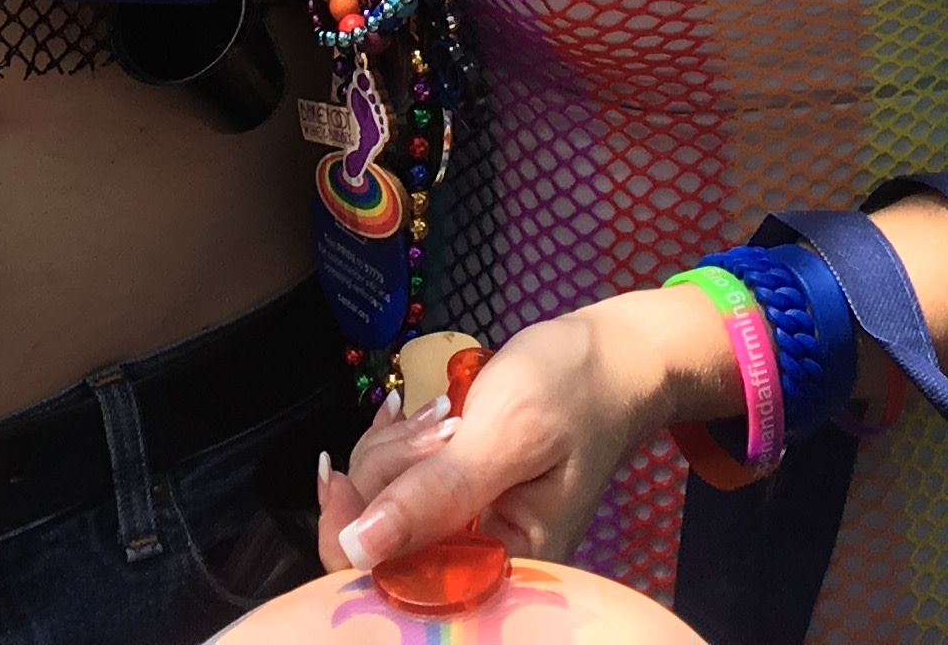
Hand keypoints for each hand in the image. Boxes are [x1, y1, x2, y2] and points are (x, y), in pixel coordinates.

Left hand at [318, 298, 704, 579]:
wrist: (611, 360)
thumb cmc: (576, 391)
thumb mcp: (509, 434)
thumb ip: (439, 493)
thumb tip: (360, 547)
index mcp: (504, 572)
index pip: (397, 588)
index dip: (352, 541)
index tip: (336, 475)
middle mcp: (479, 566)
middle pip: (379, 545)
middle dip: (385, 474)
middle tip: (433, 421)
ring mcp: (463, 533)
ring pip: (378, 506)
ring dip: (394, 450)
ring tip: (441, 412)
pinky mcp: (454, 503)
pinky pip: (394, 486)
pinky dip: (396, 446)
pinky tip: (414, 416)